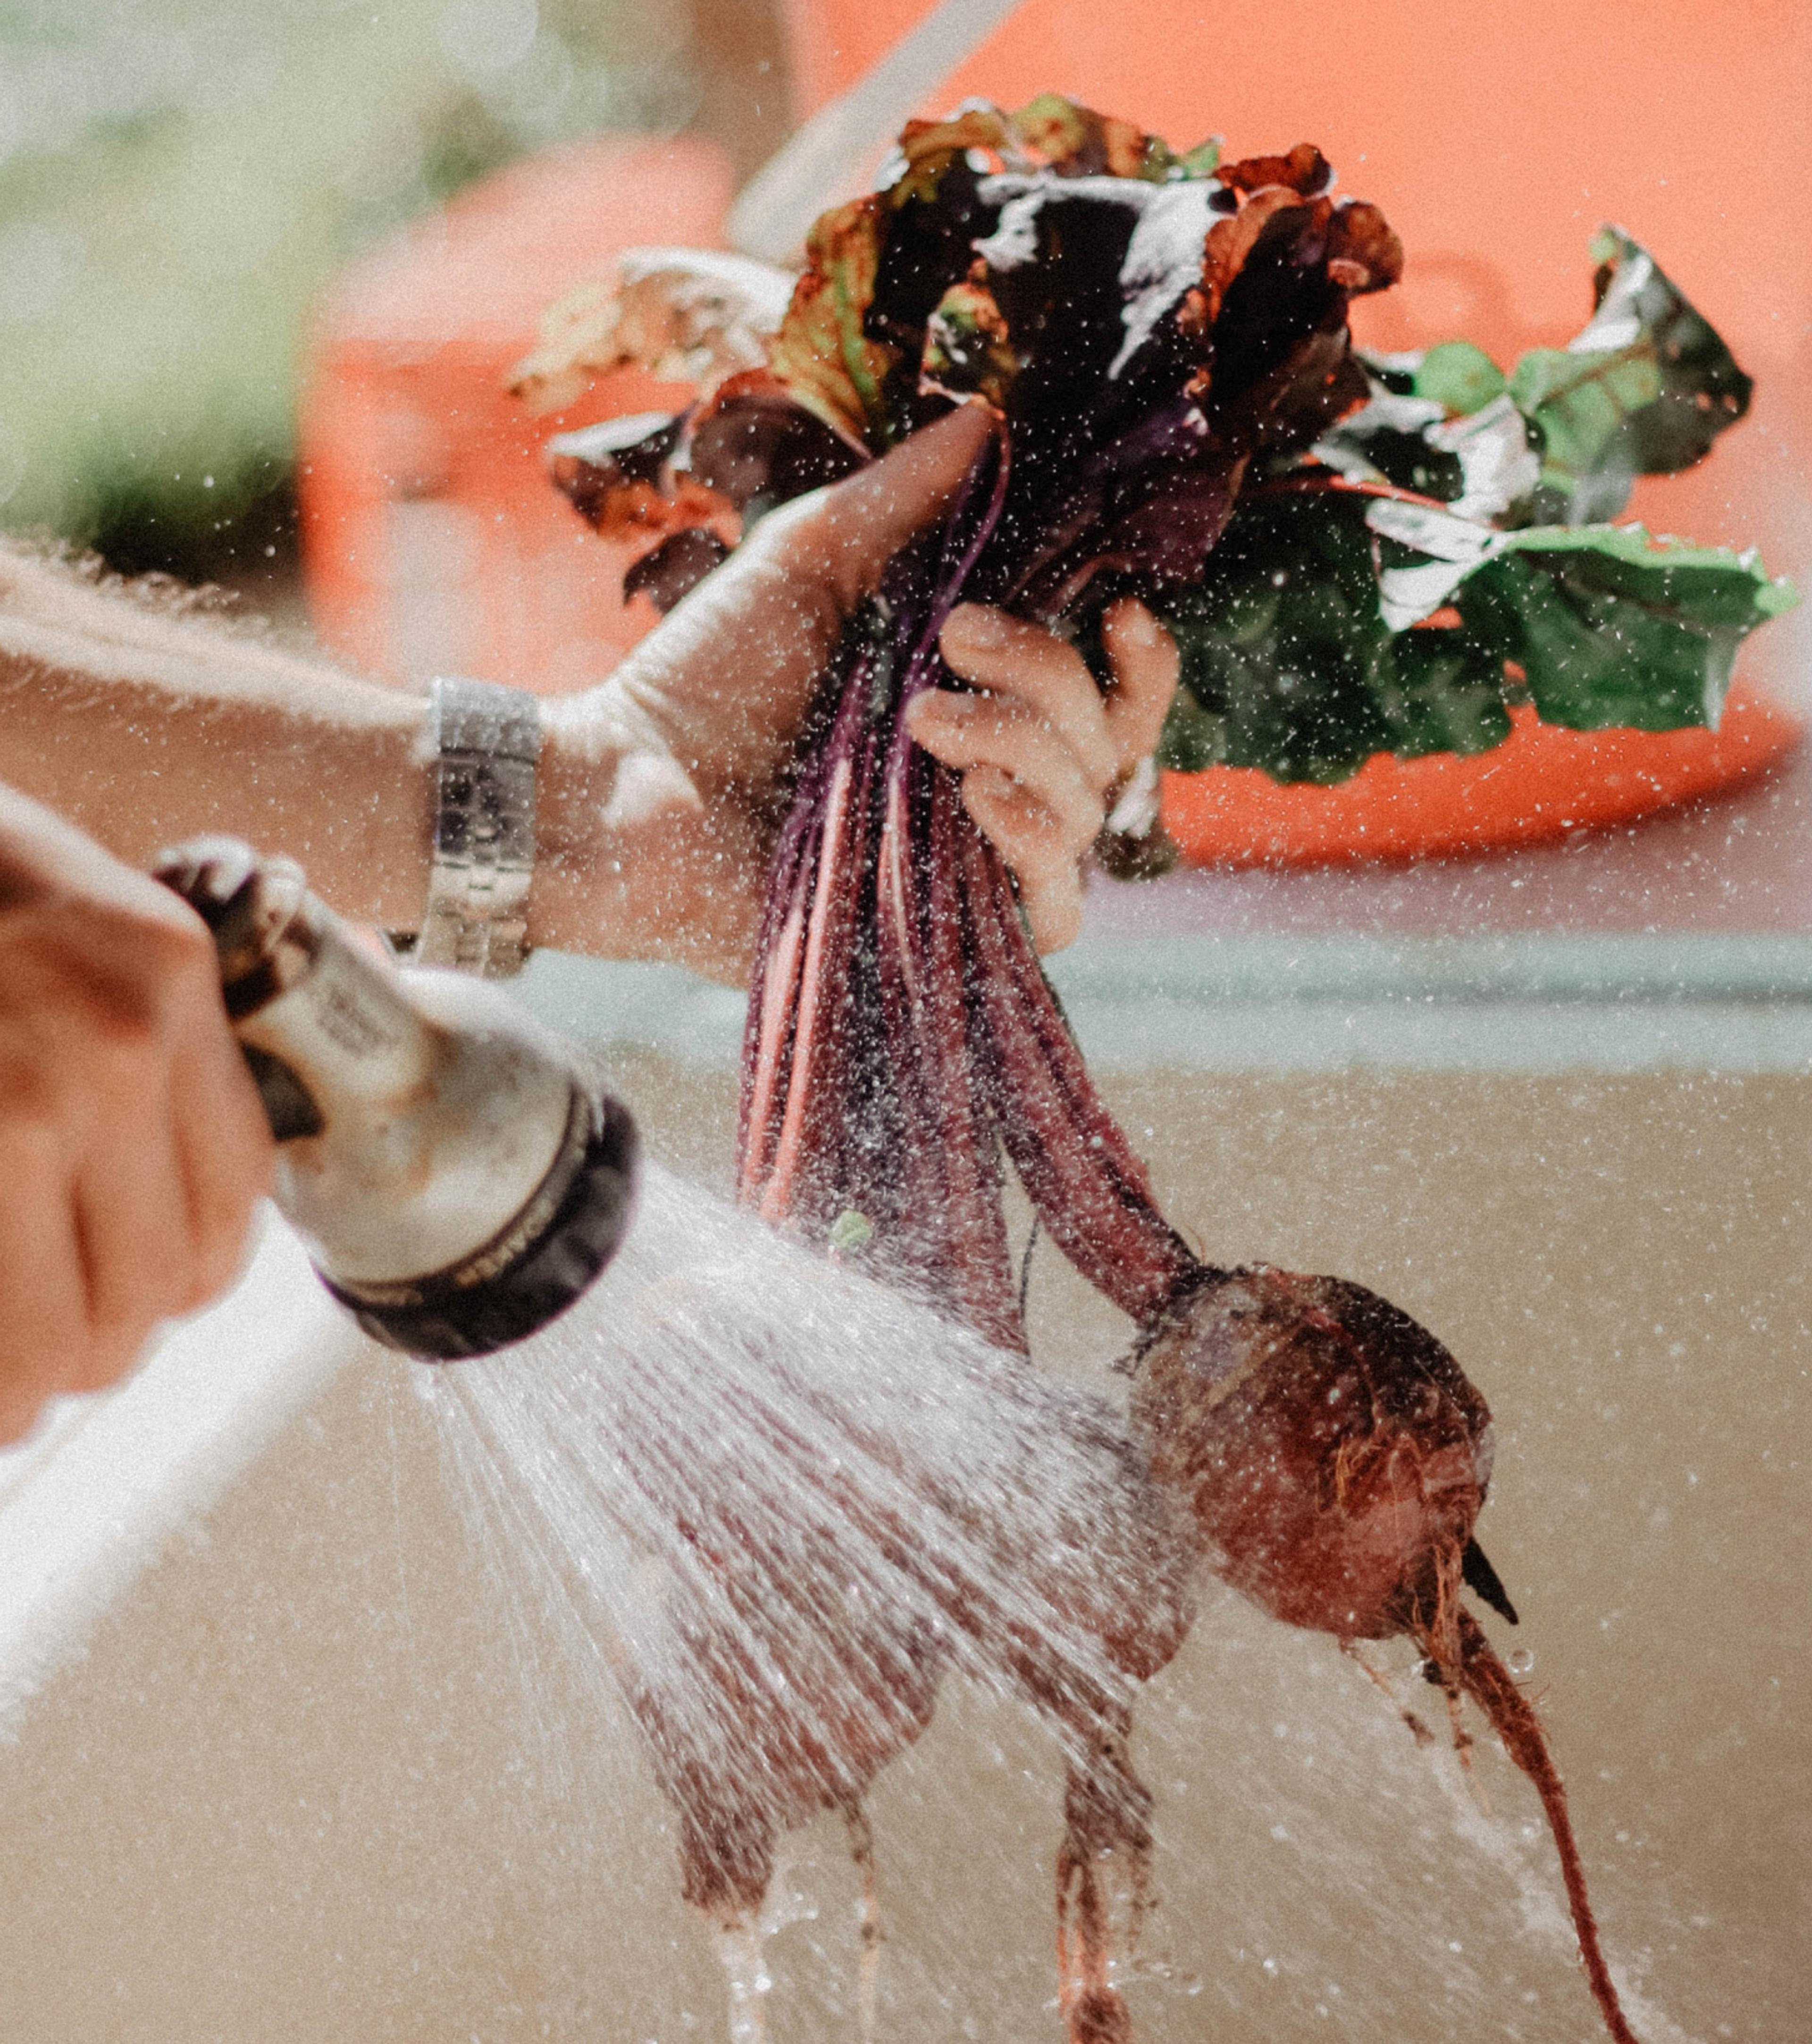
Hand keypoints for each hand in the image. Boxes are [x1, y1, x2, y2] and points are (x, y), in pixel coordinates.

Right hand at [0, 786, 272, 1444]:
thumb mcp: (85, 926)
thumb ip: (146, 1046)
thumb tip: (166, 1208)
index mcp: (168, 984)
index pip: (231, 1197)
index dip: (183, 1274)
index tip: (138, 1294)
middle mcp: (110, 1048)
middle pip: (156, 1284)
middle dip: (103, 1341)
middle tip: (54, 1344)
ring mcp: (21, 1103)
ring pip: (67, 1332)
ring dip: (34, 1376)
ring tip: (15, 1374)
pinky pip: (0, 1321)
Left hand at [534, 406, 1177, 973]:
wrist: (630, 787)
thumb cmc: (707, 676)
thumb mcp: (805, 561)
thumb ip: (900, 498)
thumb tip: (987, 416)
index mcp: (978, 701)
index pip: (1108, 691)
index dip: (1139, 655)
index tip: (1116, 603)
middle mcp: (992, 781)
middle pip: (1106, 741)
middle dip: (1050, 674)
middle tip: (957, 637)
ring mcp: (974, 861)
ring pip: (1086, 813)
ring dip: (1028, 744)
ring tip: (924, 717)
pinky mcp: (951, 932)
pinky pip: (1053, 907)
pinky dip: (1035, 842)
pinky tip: (980, 795)